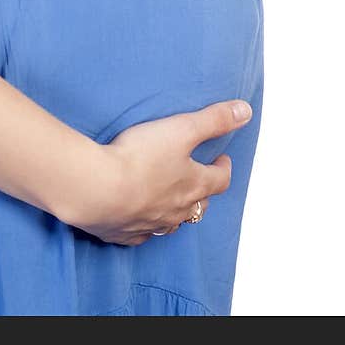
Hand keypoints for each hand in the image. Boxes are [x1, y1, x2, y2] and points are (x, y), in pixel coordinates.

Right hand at [67, 99, 252, 245]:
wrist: (99, 188)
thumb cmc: (140, 157)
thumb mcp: (181, 129)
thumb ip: (213, 119)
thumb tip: (245, 111)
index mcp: (193, 185)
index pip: (220, 180)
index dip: (223, 168)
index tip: (223, 158)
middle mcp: (177, 210)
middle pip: (199, 206)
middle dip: (202, 192)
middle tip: (199, 179)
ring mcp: (151, 224)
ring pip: (172, 223)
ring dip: (176, 212)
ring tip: (171, 200)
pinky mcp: (125, 233)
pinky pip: (142, 234)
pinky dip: (145, 226)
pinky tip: (139, 220)